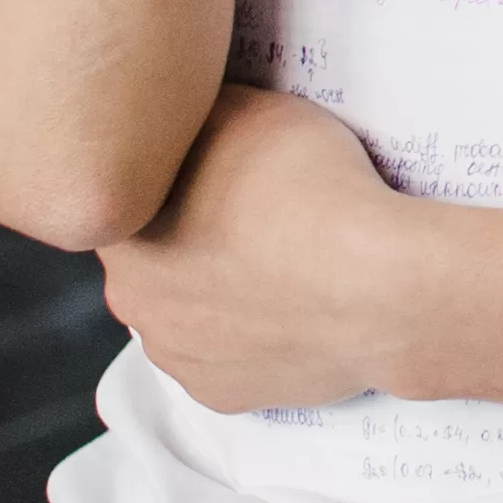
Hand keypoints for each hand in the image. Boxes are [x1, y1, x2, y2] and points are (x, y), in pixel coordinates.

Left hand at [101, 87, 426, 411]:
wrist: (379, 286)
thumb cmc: (314, 190)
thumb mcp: (251, 109)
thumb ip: (201, 113)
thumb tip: (185, 106)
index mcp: (123, 231)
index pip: (125, 198)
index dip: (165, 179)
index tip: (208, 170)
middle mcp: (133, 302)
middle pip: (151, 260)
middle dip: (186, 239)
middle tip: (249, 213)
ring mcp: (178, 357)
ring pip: (184, 314)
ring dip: (214, 292)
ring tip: (278, 262)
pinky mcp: (223, 396)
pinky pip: (226, 359)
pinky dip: (249, 337)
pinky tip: (290, 308)